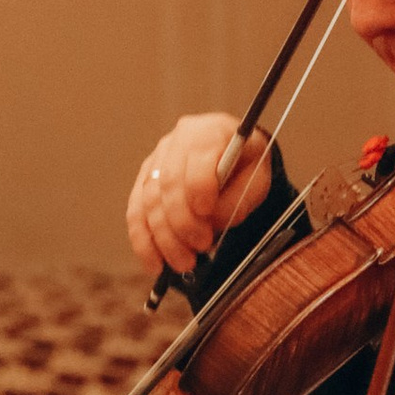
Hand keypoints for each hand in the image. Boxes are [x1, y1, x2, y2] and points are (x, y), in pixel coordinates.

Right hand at [126, 113, 274, 276]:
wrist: (233, 159)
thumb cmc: (246, 168)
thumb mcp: (258, 179)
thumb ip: (240, 197)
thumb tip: (211, 221)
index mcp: (210, 131)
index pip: (198, 157)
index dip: (199, 187)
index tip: (207, 215)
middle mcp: (177, 141)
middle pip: (169, 183)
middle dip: (182, 222)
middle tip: (200, 247)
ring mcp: (156, 160)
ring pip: (149, 201)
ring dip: (164, 238)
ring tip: (184, 263)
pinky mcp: (144, 181)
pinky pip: (136, 212)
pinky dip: (143, 241)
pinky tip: (155, 263)